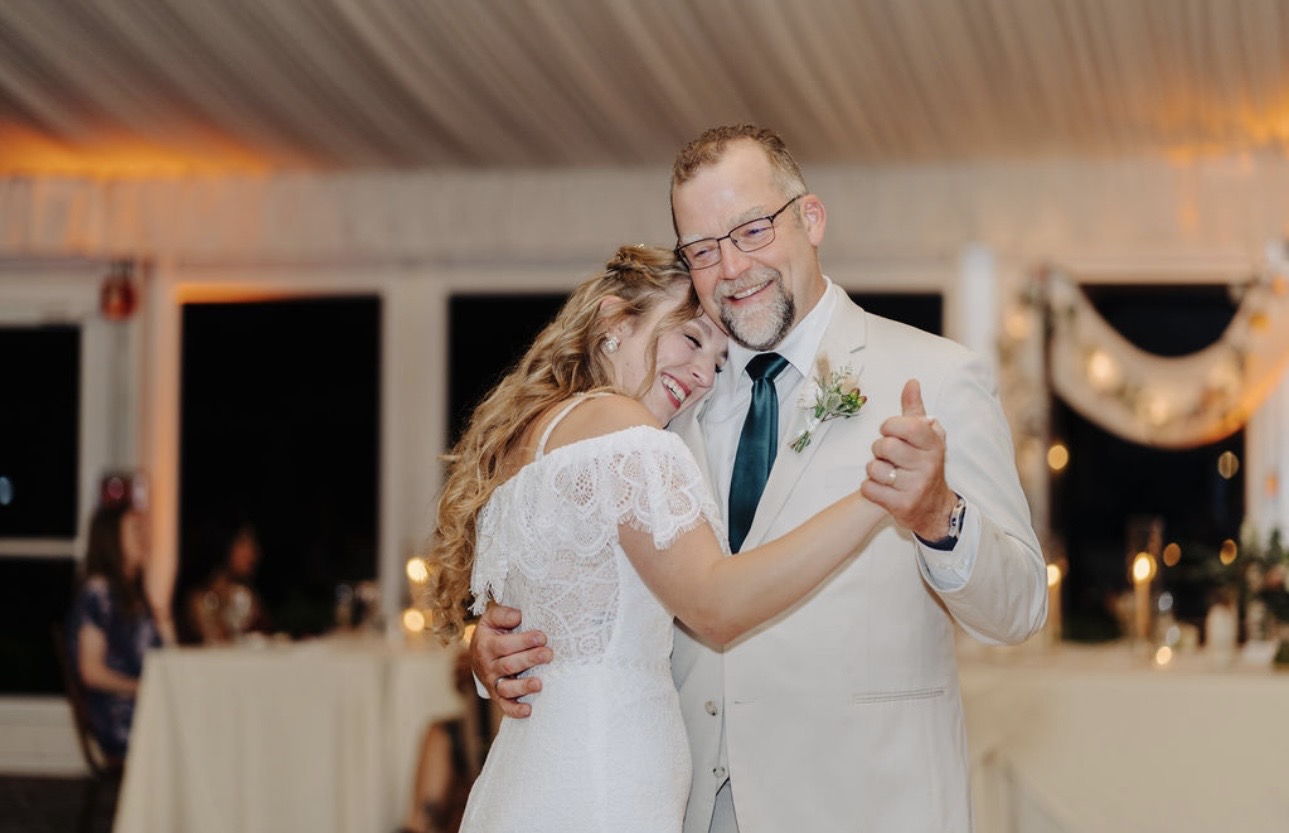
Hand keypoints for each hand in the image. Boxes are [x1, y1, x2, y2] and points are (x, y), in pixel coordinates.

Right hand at [470, 603, 551, 718]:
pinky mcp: (497, 695)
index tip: (542, 637)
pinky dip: (515, 710)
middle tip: (548, 654)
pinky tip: (528, 710)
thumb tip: (518, 617)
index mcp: (486, 645)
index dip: (524, 641)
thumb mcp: (491, 618)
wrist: (479, 653)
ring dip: (523, 687)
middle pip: (509, 665)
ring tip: (539, 684)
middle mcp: (488, 666)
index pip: (505, 645)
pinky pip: (505, 705)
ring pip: (506, 688)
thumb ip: (502, 614)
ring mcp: (493, 682)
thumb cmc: (492, 632)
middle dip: (530, 660)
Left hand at [860, 379, 957, 539]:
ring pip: (874, 468)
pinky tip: (883, 488)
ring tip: (888, 474)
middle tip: (889, 457)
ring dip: (875, 471)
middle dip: (880, 450)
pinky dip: (870, 488)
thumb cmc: (924, 465)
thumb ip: (914, 410)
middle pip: (884, 446)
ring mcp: (915, 487)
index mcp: (933, 445)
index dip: (889, 426)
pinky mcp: (902, 506)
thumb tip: (911, 383)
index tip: (890, 432)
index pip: (904, 425)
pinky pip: (868, 488)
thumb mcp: (925, 437)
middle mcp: (927, 465)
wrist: (933, 508)